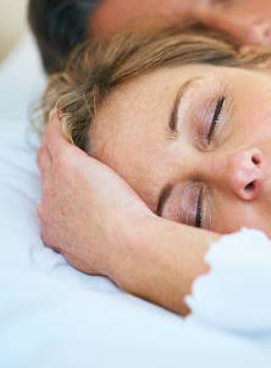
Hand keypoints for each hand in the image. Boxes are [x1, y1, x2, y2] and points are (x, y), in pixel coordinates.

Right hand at [36, 111, 153, 277]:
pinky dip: (57, 125)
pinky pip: (56, 138)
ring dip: (52, 141)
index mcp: (56, 230)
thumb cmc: (127, 252)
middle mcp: (49, 207)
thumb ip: (103, 244)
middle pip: (45, 176)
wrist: (126, 245)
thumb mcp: (104, 253)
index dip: (60, 191)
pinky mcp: (68, 165)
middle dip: (50, 164)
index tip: (73, 186)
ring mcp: (55, 184)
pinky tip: (62, 113)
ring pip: (48, 156)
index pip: (53, 204)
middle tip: (60, 150)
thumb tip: (120, 242)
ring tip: (61, 127)